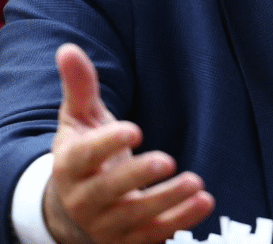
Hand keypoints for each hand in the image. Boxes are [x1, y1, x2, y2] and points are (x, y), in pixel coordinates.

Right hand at [45, 43, 214, 243]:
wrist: (71, 212)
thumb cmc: (83, 155)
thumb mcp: (78, 120)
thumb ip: (79, 86)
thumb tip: (68, 48)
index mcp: (70, 165)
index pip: (86, 156)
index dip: (108, 143)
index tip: (135, 130)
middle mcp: (84, 199)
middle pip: (109, 191)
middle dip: (138, 177)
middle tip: (169, 160)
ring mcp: (106, 224)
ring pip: (135, 217)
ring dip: (167, 202)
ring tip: (197, 184)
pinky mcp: (128, 241)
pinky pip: (154, 235)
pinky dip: (180, 222)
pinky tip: (204, 202)